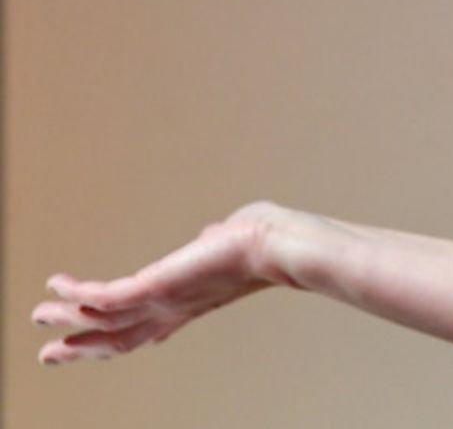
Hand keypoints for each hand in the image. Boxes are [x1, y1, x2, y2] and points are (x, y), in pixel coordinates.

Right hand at [31, 200, 290, 365]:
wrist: (280, 247)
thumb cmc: (271, 239)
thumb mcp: (235, 241)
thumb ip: (216, 241)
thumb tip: (211, 233)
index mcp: (195, 300)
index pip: (153, 327)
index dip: (125, 336)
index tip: (101, 342)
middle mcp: (175, 307)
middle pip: (120, 338)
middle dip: (83, 346)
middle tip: (51, 354)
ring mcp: (163, 300)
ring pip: (103, 322)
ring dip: (67, 320)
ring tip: (38, 316)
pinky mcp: (153, 286)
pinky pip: (103, 296)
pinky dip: (76, 293)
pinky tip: (56, 283)